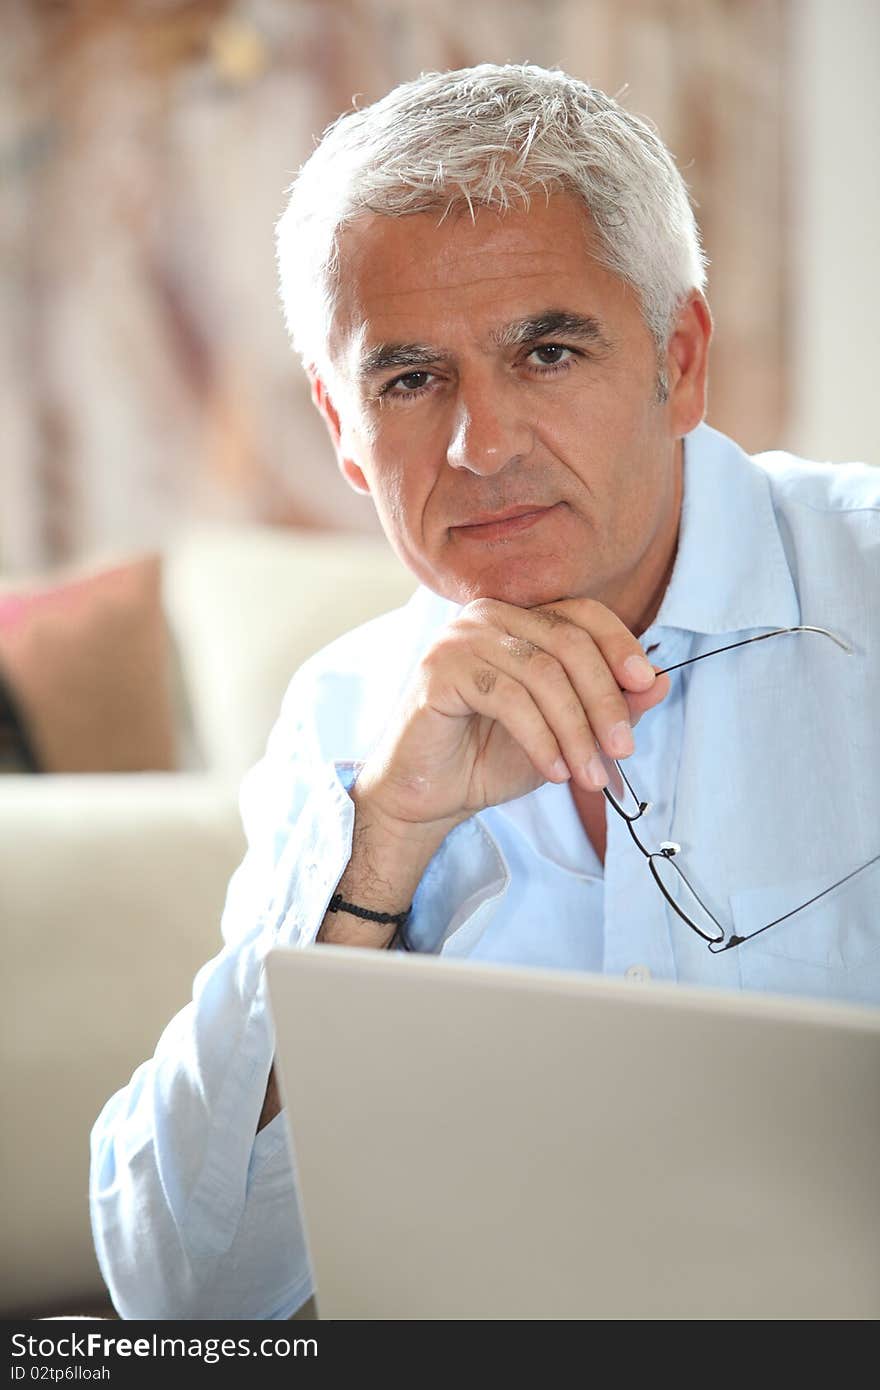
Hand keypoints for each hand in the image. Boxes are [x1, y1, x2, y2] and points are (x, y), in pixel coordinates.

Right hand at [354, 597, 669, 833]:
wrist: (428, 793)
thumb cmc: (490, 755)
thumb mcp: (565, 732)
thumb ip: (609, 704)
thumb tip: (660, 681)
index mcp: (519, 618)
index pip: (582, 613)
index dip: (619, 644)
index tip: (645, 684)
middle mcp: (488, 616)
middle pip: (568, 643)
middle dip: (604, 701)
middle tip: (622, 751)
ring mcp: (460, 638)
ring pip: (543, 673)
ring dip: (575, 731)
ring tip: (590, 776)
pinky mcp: (439, 669)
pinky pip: (508, 698)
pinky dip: (541, 739)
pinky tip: (554, 772)